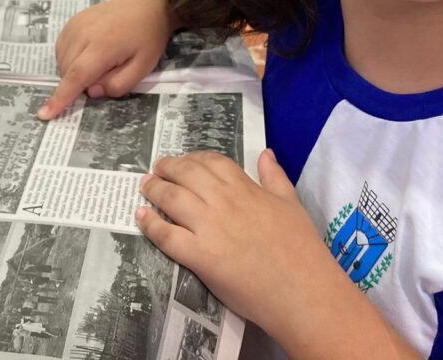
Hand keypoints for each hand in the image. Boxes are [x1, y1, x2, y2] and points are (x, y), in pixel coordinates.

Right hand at [40, 0, 173, 118]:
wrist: (146, 5)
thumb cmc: (147, 37)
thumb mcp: (143, 67)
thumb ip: (118, 85)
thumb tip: (91, 92)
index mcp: (102, 47)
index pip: (76, 77)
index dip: (60, 97)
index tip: (44, 114)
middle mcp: (82, 34)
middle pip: (67, 71)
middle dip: (79, 83)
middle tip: (107, 73)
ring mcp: (74, 25)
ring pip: (61, 61)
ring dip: (74, 71)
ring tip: (100, 62)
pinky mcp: (72, 22)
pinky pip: (62, 49)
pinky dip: (70, 58)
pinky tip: (89, 54)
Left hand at [137, 150, 336, 332]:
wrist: (301, 289)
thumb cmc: (301, 248)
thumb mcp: (292, 203)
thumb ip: (275, 177)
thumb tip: (266, 153)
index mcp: (245, 188)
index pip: (212, 162)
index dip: (194, 158)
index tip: (185, 160)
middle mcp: (223, 202)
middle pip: (186, 174)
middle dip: (167, 168)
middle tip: (157, 169)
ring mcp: (209, 228)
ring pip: (172, 199)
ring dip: (154, 189)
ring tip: (145, 186)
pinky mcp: (199, 256)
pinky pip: (166, 236)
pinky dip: (150, 224)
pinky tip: (140, 216)